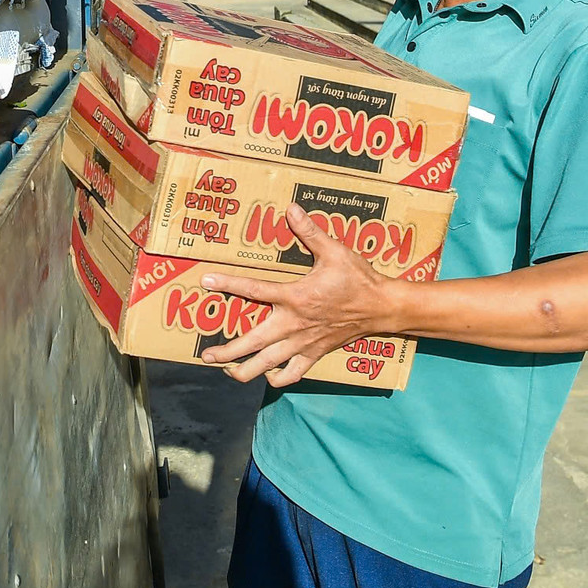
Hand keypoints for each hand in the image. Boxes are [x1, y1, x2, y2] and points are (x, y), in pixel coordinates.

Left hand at [198, 204, 402, 387]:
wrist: (382, 307)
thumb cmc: (358, 278)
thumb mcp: (334, 251)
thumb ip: (310, 231)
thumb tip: (292, 209)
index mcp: (295, 297)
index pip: (253, 290)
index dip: (228, 285)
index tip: (205, 282)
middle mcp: (294, 324)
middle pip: (253, 343)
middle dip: (227, 352)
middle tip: (205, 355)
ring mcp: (303, 343)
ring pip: (268, 365)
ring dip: (245, 370)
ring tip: (227, 371)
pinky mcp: (314, 354)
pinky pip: (293, 374)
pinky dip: (278, 378)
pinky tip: (267, 376)